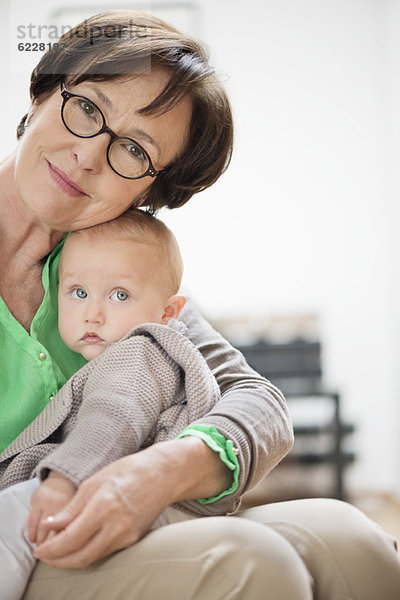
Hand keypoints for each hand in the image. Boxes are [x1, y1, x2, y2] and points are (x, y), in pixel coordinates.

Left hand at [33, 438, 229, 568]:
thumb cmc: (129, 471)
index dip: (51, 549)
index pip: (69, 540)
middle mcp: (115, 526)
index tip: (39, 550)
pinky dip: (89, 552)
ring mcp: (126, 535)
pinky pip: (106, 551)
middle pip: (80, 557)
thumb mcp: (95, 482)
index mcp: (102, 508)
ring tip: (59, 553)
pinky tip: (80, 544)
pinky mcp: (133, 539)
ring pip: (93, 558)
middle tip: (45, 556)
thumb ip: (72, 508)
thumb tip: (51, 525)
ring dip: (72, 560)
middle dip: (58, 561)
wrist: (163, 474)